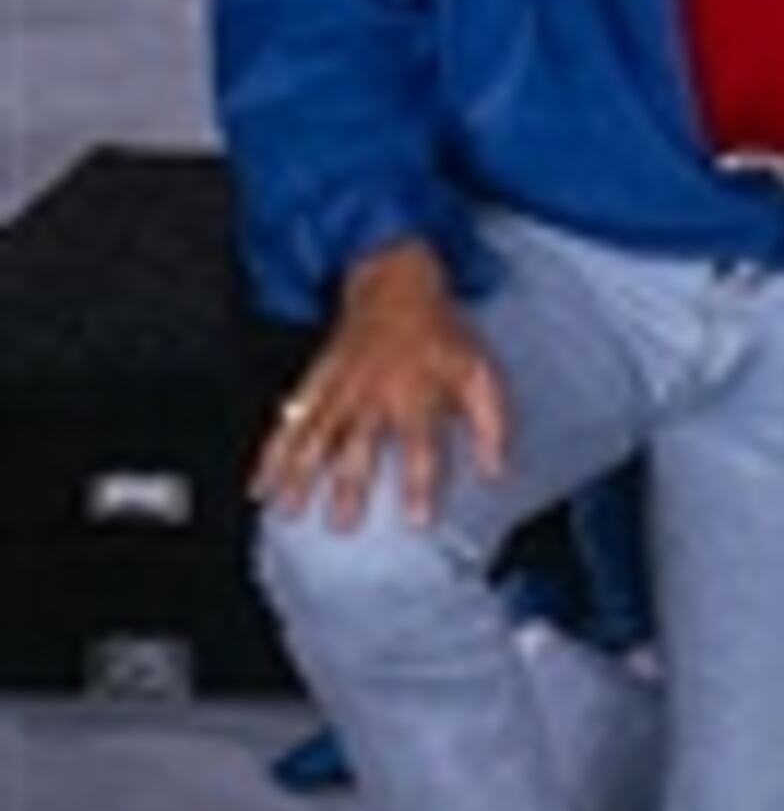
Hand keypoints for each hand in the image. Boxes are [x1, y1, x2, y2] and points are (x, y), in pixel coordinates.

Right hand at [253, 240, 504, 528]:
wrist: (396, 285)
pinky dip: (272, 454)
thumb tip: (497, 473)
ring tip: (289, 510)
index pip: (420, 446)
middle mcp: (374, 394)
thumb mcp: (479, 371)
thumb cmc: (441, 335)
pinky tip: (259, 486)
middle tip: (341, 525)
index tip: (416, 522)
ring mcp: (340, 389)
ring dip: (301, 475)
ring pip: (316, 436)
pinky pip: (290, 421)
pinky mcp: (315, 383)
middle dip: (348, 486)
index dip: (419, 483)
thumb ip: (490, 424)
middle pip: (359, 445)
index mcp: (417, 393)